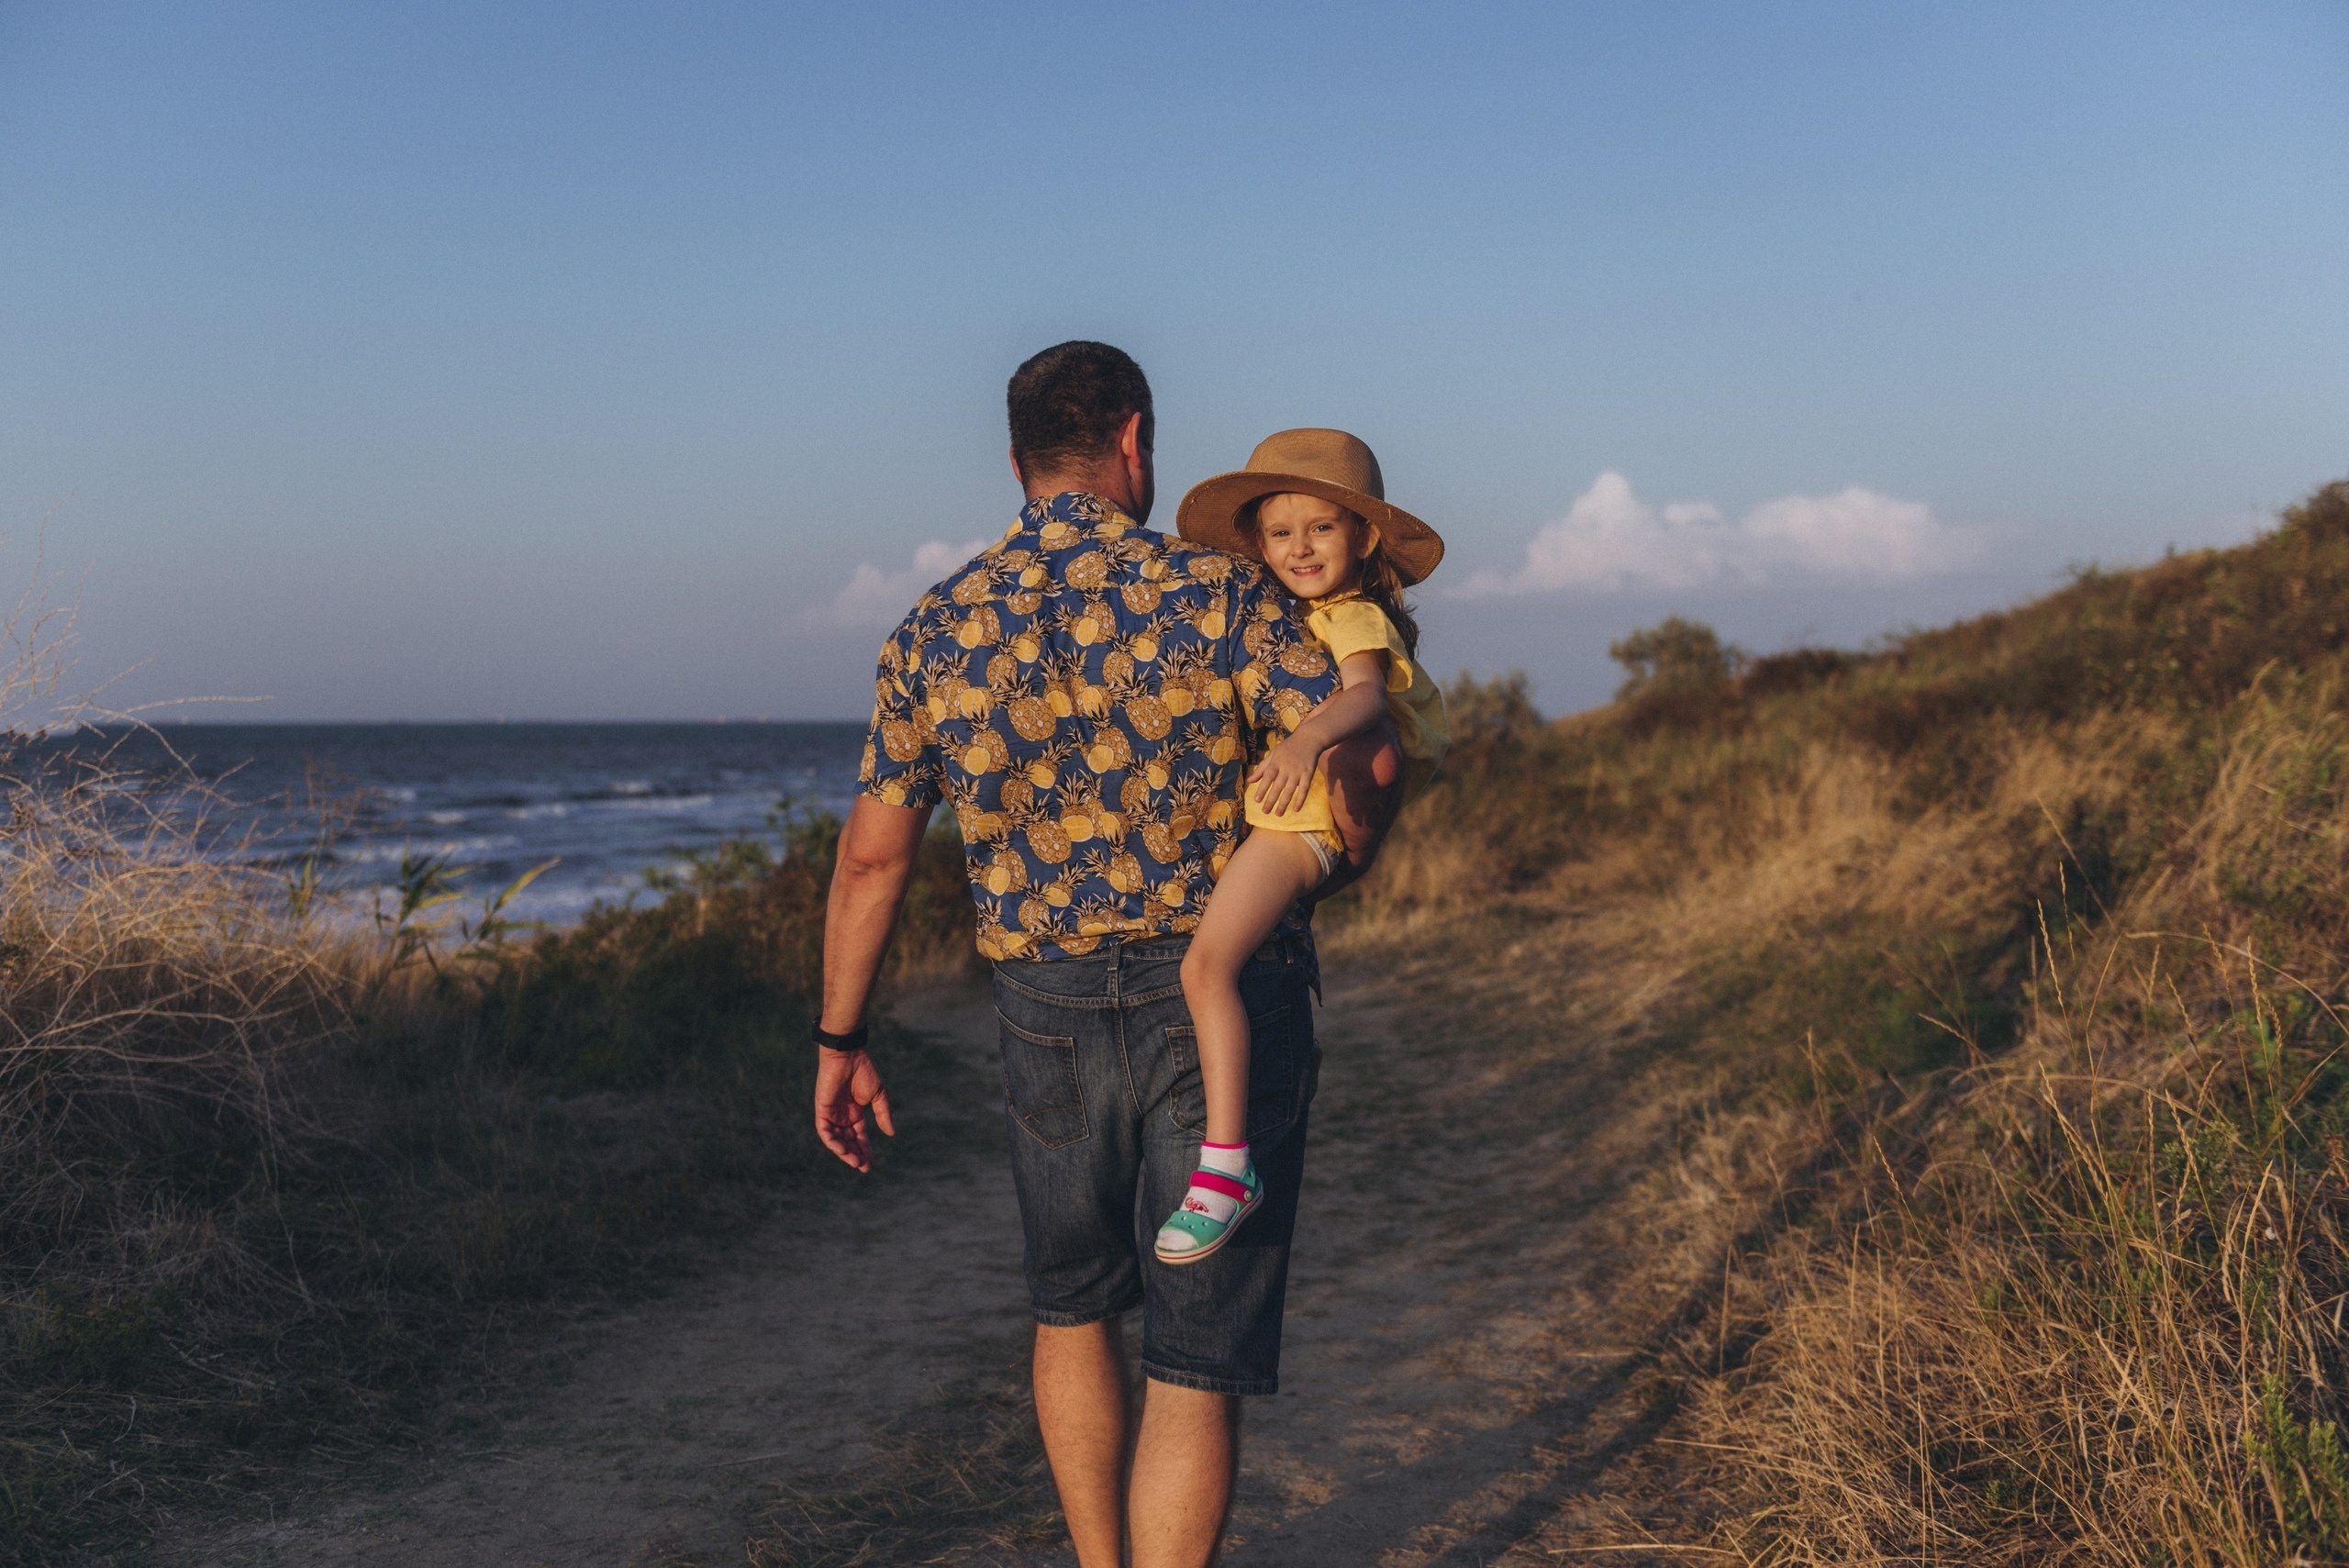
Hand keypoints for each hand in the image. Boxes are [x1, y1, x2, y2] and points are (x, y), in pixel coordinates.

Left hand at [814, 1046, 895, 1171]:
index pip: (859, 1136)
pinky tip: (842, 1149)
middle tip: (864, 1167)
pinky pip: (825, 1131)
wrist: (848, 1055)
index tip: (870, 1163)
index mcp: (855, 1112)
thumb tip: (891, 1133)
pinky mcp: (822, 1109)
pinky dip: (832, 1141)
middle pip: (848, 1141)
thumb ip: (883, 1114)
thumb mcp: (878, 1095)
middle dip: (855, 1155)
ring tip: (855, 1161)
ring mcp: (832, 1113)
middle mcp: (842, 1115)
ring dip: (844, 1152)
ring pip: (836, 1139)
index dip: (865, 1149)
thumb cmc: (864, 1070)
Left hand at [1248, 733, 1321, 818]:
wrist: (1308, 739)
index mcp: (1276, 763)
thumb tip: (1249, 780)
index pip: (1267, 777)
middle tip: (1265, 812)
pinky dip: (1301, 799)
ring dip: (1284, 803)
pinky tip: (1296, 809)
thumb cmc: (1288, 747)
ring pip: (1290, 790)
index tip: (1256, 800)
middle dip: (1271, 800)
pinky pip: (1304, 788)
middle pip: (1277, 786)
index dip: (1262, 789)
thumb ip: (1262, 768)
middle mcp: (1286, 768)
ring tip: (1278, 814)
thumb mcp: (1273, 754)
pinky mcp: (1308, 773)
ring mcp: (1298, 771)